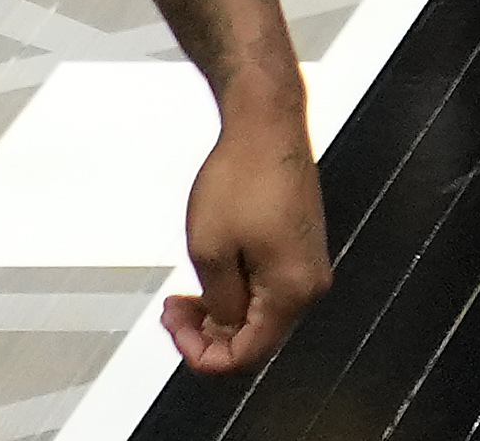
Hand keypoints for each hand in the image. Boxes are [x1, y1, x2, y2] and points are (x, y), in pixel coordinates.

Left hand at [163, 93, 329, 373]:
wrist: (266, 123)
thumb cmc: (242, 177)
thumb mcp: (211, 252)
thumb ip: (218, 304)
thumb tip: (225, 327)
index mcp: (292, 291)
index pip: (246, 355)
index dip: (202, 355)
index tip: (173, 331)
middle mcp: (309, 283)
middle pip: (255, 338)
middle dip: (207, 333)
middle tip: (171, 312)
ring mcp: (307, 263)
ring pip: (258, 313)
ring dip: (218, 312)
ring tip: (183, 295)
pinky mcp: (299, 245)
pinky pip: (267, 287)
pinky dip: (235, 290)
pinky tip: (210, 274)